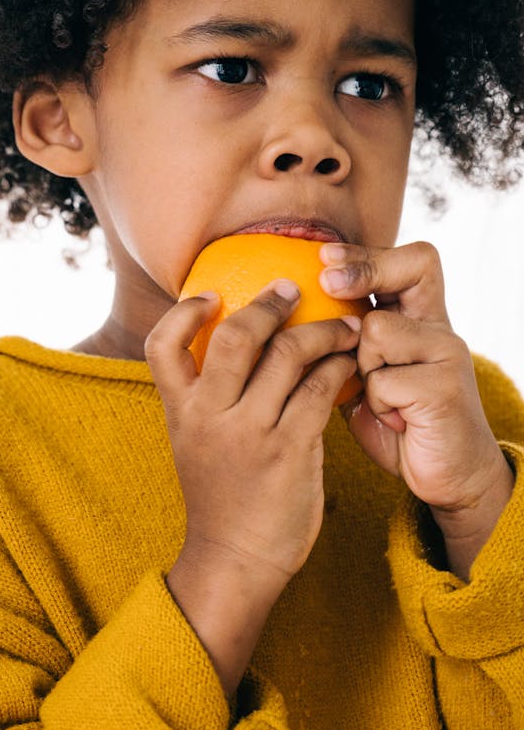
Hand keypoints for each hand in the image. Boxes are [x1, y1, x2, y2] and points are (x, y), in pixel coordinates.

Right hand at [145, 282, 360, 598]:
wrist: (235, 559)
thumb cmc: (221, 499)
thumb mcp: (193, 444)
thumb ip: (205, 399)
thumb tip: (232, 346)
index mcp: (181, 412)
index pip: (161, 345)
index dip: (183, 312)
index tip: (211, 295)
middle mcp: (210, 416)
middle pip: (235, 336)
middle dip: (270, 303)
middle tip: (293, 290)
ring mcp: (250, 433)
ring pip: (288, 355)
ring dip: (322, 331)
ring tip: (343, 327)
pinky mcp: (290, 449)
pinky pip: (320, 389)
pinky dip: (339, 368)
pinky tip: (349, 365)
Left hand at [318, 239, 512, 550]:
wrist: (446, 475)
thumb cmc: (398, 423)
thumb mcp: (368, 377)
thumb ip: (345, 347)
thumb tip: (281, 321)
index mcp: (423, 320)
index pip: (414, 262)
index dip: (370, 254)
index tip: (324, 257)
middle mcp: (441, 328)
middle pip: (409, 271)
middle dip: (364, 272)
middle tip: (328, 281)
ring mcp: (447, 354)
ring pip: (378, 331)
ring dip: (362, 367)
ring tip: (381, 397)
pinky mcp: (444, 387)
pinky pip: (382, 380)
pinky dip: (377, 405)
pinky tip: (396, 421)